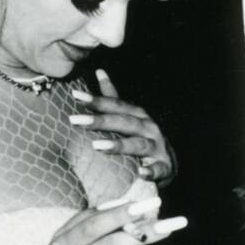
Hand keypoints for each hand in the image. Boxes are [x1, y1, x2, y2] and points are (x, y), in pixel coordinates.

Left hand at [71, 69, 176, 185]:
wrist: (169, 162)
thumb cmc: (143, 137)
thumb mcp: (130, 116)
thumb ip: (113, 97)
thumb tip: (99, 71)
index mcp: (137, 116)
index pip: (116, 105)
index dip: (97, 100)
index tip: (75, 94)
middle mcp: (148, 128)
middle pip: (123, 122)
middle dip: (100, 120)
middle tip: (75, 120)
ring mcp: (157, 147)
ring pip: (138, 145)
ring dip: (119, 145)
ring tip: (97, 146)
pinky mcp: (163, 167)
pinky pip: (157, 169)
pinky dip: (150, 171)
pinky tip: (140, 173)